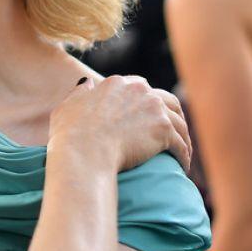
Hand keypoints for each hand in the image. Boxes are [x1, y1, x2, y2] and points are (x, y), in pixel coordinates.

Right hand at [49, 75, 190, 172]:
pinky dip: (184, 155)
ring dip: (183, 137)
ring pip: (178, 123)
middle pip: (167, 101)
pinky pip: (180, 144)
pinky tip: (182, 167)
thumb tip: (87, 83)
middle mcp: (140, 90)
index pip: (141, 88)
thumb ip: (79, 93)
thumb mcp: (68, 105)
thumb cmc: (71, 133)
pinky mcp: (164, 131)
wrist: (83, 151)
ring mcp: (154, 110)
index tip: (148, 116)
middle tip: (173, 133)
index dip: (147, 102)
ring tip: (182, 152)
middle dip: (172, 116)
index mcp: (118, 84)